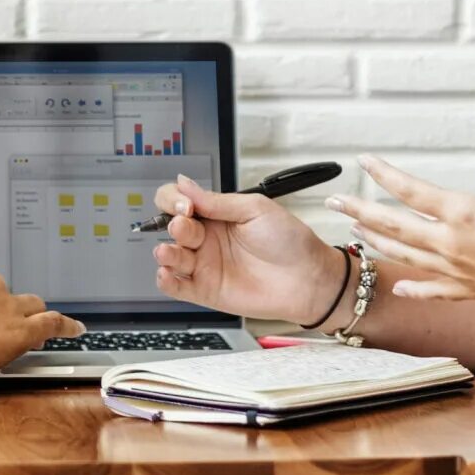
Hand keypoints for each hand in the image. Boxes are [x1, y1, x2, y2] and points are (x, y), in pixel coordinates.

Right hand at [149, 173, 347, 325]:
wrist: (309, 278)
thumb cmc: (290, 242)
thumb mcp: (254, 209)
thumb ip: (216, 201)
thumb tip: (184, 184)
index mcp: (217, 215)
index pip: (180, 201)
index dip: (174, 200)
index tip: (187, 206)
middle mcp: (207, 239)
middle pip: (171, 227)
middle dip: (174, 224)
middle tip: (186, 225)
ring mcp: (205, 265)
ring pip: (170, 256)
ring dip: (165, 252)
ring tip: (172, 251)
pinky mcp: (206, 291)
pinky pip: (176, 287)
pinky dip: (166, 280)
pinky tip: (168, 273)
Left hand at [328, 125, 474, 323]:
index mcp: (464, 212)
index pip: (411, 189)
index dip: (384, 174)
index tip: (363, 161)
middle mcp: (451, 243)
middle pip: (393, 225)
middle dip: (360, 210)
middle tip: (333, 200)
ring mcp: (456, 270)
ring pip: (404, 255)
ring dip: (376, 241)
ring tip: (355, 231)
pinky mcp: (468, 291)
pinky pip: (431, 289)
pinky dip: (412, 286)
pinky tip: (397, 284)